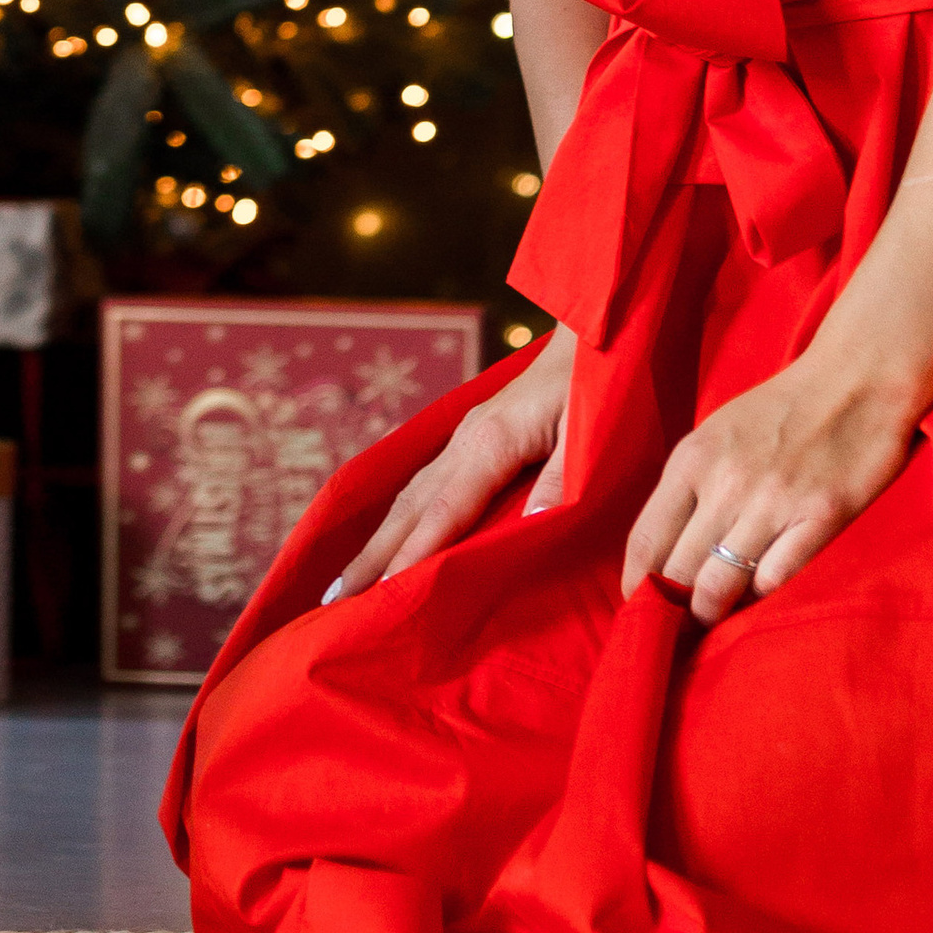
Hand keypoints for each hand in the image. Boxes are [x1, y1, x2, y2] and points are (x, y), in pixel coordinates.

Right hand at [327, 327, 576, 601]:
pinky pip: (426, 482)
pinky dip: (401, 515)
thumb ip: (561, 477)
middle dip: (372, 556)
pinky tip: (392, 533)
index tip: (378, 595)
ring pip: (412, 495)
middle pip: (410, 508)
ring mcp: (466, 436)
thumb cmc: (597, 382)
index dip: (410, 556)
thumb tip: (531, 524)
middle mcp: (467, 440)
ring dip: (379, 539)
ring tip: (347, 579)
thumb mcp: (590, 430)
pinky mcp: (474, 434)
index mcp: (492, 443)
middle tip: (334, 600)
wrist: (594, 331)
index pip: (443, 512)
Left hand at [623, 351, 919, 624]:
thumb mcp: (718, 434)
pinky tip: (761, 594)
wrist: (857, 377)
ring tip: (716, 619)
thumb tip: (664, 553)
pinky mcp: (821, 517)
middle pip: (678, 572)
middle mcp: (726, 482)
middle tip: (679, 628)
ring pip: (721, 585)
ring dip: (713, 611)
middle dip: (674, 609)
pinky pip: (776, 578)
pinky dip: (762, 596)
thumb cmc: (782, 409)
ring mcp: (773, 502)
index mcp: (693, 459)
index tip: (640, 610)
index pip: (645, 540)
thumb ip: (691, 488)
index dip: (636, 586)